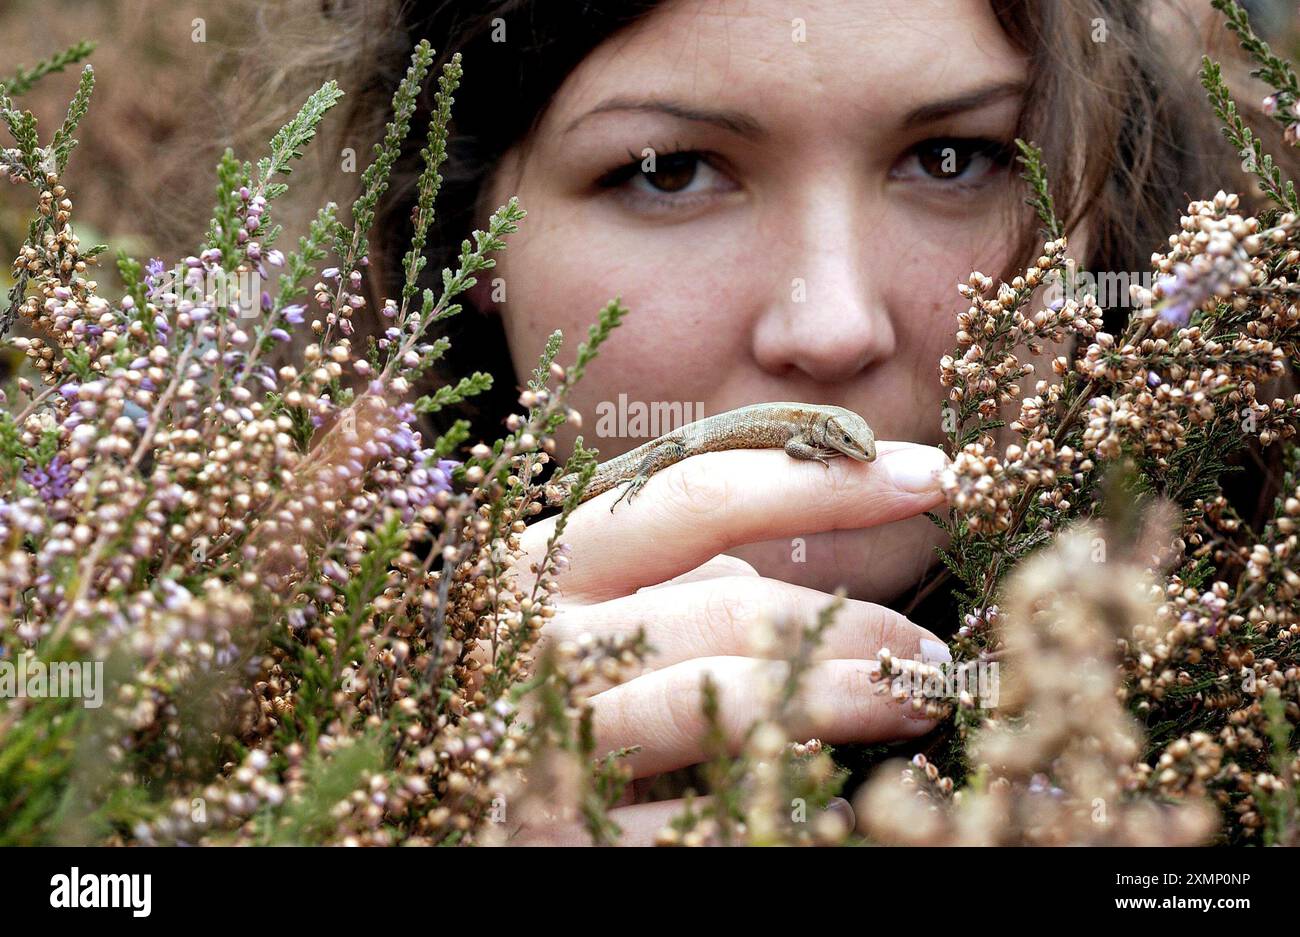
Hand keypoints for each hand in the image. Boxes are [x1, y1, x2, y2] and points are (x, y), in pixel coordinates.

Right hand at [508, 440, 950, 843]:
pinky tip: (827, 792)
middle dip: (857, 623)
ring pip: (724, 704)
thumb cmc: (557, 681)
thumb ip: (691, 569)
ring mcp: (544, 743)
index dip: (822, 482)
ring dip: (843, 699)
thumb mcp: (605, 602)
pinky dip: (780, 798)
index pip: (699, 495)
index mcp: (546, 563)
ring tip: (913, 702)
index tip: (928, 475)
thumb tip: (835, 528)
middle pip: (731, 608)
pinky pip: (702, 818)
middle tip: (931, 651)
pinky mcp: (559, 838)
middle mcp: (537, 643)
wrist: (446, 793)